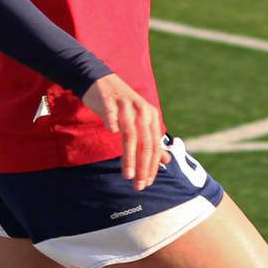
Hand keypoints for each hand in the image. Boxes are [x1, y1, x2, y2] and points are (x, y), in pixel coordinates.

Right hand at [83, 73, 169, 189]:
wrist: (101, 81)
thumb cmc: (120, 106)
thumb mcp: (139, 121)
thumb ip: (151, 141)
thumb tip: (166, 160)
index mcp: (151, 117)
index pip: (154, 146)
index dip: (152, 166)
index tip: (146, 183)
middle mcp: (142, 111)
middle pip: (145, 143)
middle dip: (143, 167)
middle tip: (138, 185)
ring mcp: (126, 105)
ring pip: (130, 134)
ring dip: (129, 156)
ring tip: (127, 175)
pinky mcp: (110, 100)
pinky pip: (112, 112)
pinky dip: (112, 121)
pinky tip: (111, 131)